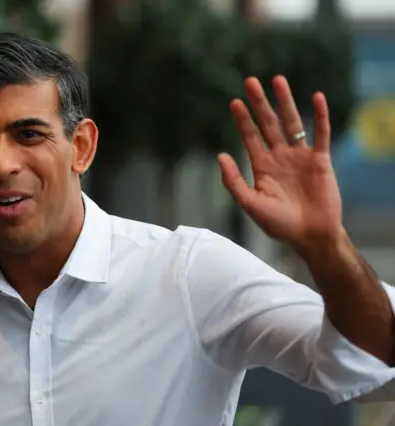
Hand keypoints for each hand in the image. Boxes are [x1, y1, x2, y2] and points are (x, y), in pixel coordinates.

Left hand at [219, 75, 343, 249]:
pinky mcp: (320, 160)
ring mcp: (300, 157)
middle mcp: (279, 157)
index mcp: (262, 166)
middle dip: (259, 103)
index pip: (250, 137)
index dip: (242, 119)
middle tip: (250, 81)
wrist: (310, 236)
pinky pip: (320, 134)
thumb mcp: (250, 204)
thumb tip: (220, 156)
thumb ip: (234, 181)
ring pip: (292, 123)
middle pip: (268, 123)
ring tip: (278, 81)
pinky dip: (319, 116)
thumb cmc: (279, 224)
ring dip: (285, 102)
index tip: (235, 102)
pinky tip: (316, 97)